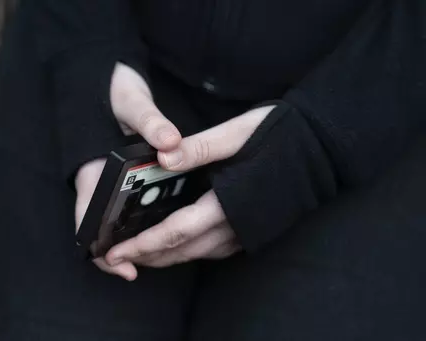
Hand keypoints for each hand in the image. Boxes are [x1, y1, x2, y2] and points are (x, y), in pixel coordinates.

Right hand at [75, 63, 181, 278]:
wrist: (106, 77)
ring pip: (122, 221)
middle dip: (130, 251)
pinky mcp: (129, 175)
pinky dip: (150, 217)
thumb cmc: (112, 89)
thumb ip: (149, 120)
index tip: (129, 270)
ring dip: (141, 238)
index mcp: (92, 173)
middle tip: (162, 261)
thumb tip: (171, 143)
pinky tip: (176, 219)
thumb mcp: (132, 101)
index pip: (86, 225)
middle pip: (107, 231)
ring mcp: (114, 181)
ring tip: (173, 247)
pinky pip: (136, 204)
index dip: (102, 254)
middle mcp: (100, 183)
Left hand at [99, 105, 276, 279]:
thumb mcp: (237, 133)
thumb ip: (199, 147)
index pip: (176, 232)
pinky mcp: (255, 229)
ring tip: (142, 252)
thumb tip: (162, 156)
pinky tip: (181, 241)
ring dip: (168, 256)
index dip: (143, 245)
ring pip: (199, 253)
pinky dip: (191, 249)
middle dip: (148, 256)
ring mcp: (247, 231)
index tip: (115, 253)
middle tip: (119, 257)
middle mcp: (236, 225)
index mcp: (227, 202)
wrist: (320, 147)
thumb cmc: (278, 135)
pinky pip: (216, 249)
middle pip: (184, 250)